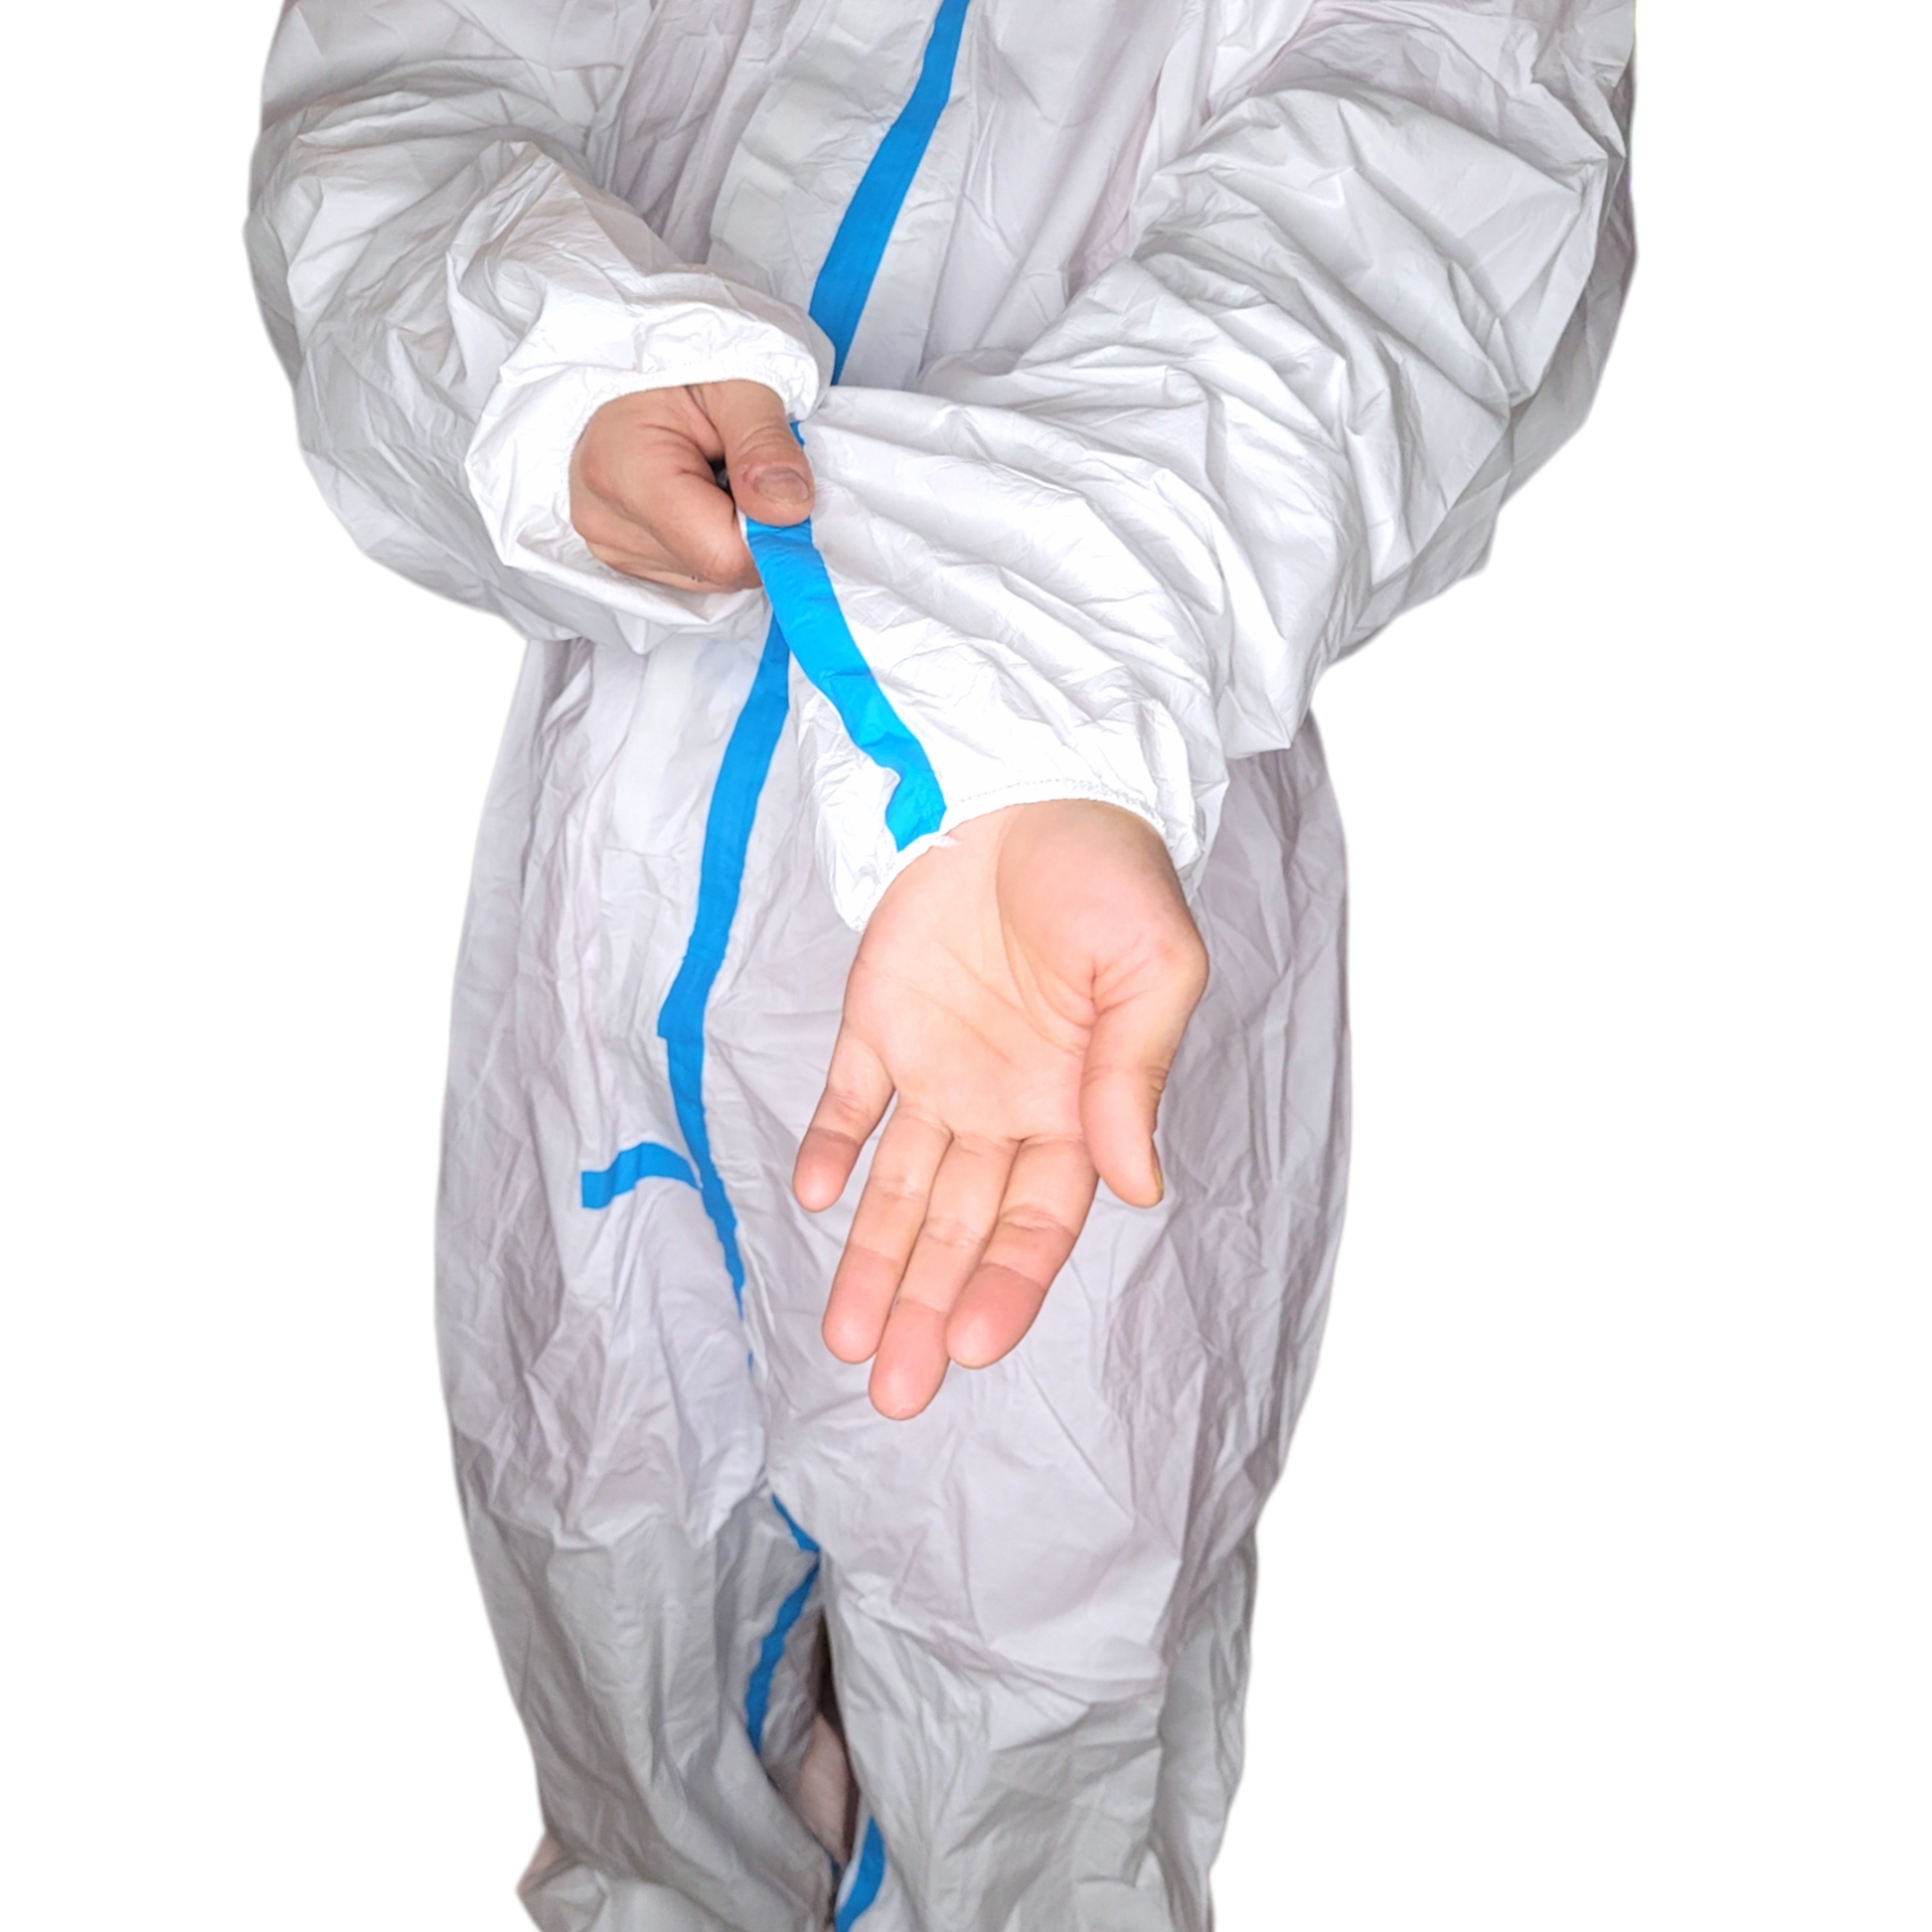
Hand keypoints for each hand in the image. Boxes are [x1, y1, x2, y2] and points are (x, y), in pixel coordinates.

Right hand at [569, 379, 812, 588]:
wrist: (634, 359)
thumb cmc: (680, 361)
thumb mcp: (739, 382)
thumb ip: (766, 445)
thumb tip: (790, 509)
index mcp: (624, 472)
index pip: (721, 554)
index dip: (770, 536)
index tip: (784, 492)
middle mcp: (605, 521)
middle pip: (717, 569)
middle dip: (752, 529)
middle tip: (743, 467)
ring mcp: (609, 543)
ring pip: (708, 575)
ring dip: (731, 533)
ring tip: (715, 471)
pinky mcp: (619, 553)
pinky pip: (690, 570)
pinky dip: (709, 537)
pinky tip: (699, 492)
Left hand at [793, 801, 1208, 1419]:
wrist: (1029, 778)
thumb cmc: (1110, 870)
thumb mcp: (1151, 966)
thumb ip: (1134, 1074)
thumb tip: (1139, 1185)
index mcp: (1078, 1104)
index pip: (1039, 1220)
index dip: (1008, 1285)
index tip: (974, 1346)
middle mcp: (1005, 1104)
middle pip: (963, 1228)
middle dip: (932, 1309)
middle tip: (896, 1392)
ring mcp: (939, 1067)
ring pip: (902, 1188)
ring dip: (876, 1261)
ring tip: (848, 1342)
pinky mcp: (880, 1021)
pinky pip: (852, 1099)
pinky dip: (833, 1148)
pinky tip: (818, 1202)